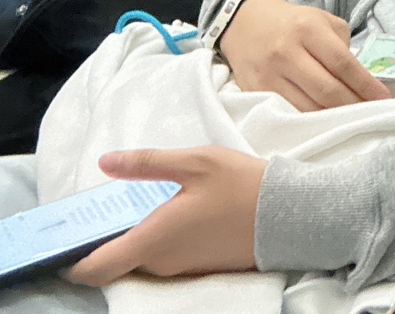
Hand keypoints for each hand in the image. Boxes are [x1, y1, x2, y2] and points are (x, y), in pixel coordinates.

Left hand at [67, 147, 263, 284]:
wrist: (290, 215)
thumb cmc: (241, 186)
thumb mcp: (196, 162)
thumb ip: (148, 164)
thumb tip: (106, 162)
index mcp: (152, 239)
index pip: (94, 268)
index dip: (73, 262)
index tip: (68, 243)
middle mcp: (162, 262)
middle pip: (119, 262)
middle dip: (110, 240)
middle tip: (115, 207)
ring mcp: (182, 268)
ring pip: (144, 260)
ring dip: (137, 239)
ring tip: (148, 205)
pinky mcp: (201, 267)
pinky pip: (167, 259)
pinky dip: (161, 242)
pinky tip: (176, 215)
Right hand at [218, 0, 389, 110]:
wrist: (245, 23)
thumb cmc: (293, 23)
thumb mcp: (322, 21)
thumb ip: (343, 46)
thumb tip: (362, 78)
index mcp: (308, 30)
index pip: (343, 63)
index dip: (366, 84)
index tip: (384, 98)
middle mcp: (286, 52)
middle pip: (327, 90)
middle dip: (354, 105)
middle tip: (372, 112)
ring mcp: (269, 74)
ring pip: (308, 107)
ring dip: (334, 117)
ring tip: (353, 118)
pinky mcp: (255, 91)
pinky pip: (289, 112)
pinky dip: (311, 119)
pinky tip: (326, 120)